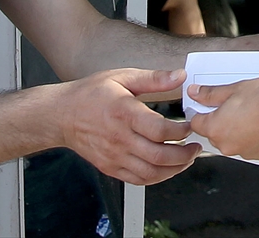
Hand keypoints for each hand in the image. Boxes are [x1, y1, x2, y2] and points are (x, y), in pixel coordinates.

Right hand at [58, 69, 197, 185]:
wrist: (61, 115)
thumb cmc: (91, 94)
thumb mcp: (122, 77)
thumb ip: (154, 78)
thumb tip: (180, 76)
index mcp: (124, 113)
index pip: (161, 131)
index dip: (182, 131)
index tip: (191, 126)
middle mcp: (120, 139)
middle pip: (160, 157)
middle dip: (185, 155)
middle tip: (196, 147)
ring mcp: (114, 157)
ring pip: (152, 173)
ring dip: (175, 169)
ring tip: (186, 159)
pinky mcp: (110, 168)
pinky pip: (139, 180)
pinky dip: (158, 177)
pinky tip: (166, 167)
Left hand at [188, 77, 258, 159]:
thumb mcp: (235, 89)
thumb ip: (210, 94)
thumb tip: (196, 93)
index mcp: (216, 128)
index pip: (195, 122)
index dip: (200, 110)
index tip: (206, 102)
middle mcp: (227, 145)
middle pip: (213, 132)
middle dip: (218, 118)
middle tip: (232, 102)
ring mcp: (244, 153)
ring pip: (231, 138)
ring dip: (235, 127)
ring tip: (250, 110)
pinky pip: (247, 145)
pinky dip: (250, 135)